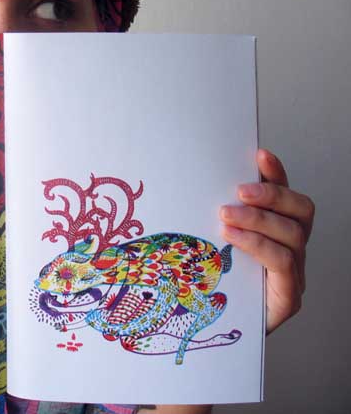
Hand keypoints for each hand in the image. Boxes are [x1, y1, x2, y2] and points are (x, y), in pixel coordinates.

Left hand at [220, 149, 313, 333]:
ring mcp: (293, 273)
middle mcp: (291, 249)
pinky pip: (282, 262)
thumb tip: (183, 179)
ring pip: (292, 235)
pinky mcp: (288, 297)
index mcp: (276, 231)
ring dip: (258, 219)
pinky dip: (257, 245)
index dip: (277, 174)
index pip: (285, 195)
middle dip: (273, 195)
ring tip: (226, 214)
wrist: (213, 331)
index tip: (259, 154)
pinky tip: (232, 237)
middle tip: (241, 190)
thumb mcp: (206, 241)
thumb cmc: (208, 284)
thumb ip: (209, 215)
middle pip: (301, 211)